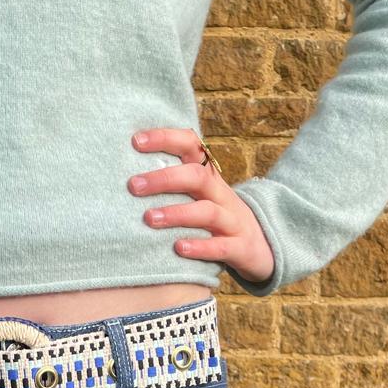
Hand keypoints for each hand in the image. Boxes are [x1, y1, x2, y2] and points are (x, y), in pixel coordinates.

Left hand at [128, 127, 275, 287]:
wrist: (262, 246)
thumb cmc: (216, 218)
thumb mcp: (200, 195)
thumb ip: (172, 182)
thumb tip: (125, 175)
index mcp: (208, 177)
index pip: (191, 145)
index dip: (165, 138)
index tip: (135, 141)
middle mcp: (221, 194)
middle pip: (197, 177)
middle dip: (164, 179)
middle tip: (133, 186)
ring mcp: (232, 221)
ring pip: (207, 211)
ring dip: (176, 214)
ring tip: (149, 218)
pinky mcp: (239, 247)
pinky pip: (221, 246)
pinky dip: (200, 246)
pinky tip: (178, 248)